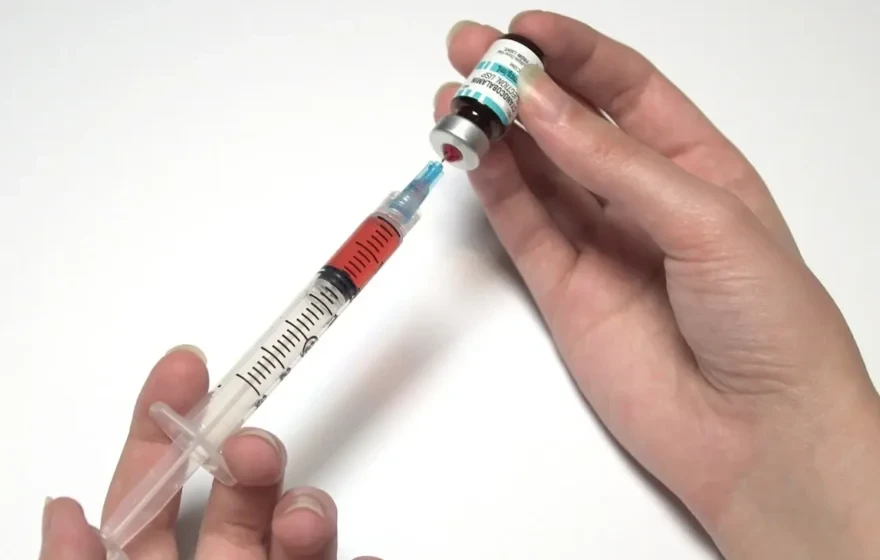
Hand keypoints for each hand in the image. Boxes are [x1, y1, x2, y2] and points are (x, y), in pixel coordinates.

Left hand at [39, 346, 379, 559]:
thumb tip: (62, 510)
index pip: (159, 488)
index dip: (169, 422)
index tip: (186, 363)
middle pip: (240, 498)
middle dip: (251, 457)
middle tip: (253, 445)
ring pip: (300, 533)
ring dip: (311, 511)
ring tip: (305, 519)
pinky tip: (370, 559)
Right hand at [438, 11, 879, 558]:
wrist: (756, 436)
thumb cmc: (770, 323)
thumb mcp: (705, 218)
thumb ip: (614, 163)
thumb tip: (542, 104)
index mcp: (697, 166)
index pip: (626, 89)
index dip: (574, 54)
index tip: (524, 32)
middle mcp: (642, 200)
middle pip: (570, 125)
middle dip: (520, 85)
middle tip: (469, 54)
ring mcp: (599, 244)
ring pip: (535, 172)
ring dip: (494, 132)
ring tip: (454, 99)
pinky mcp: (563, 289)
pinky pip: (521, 225)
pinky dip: (493, 186)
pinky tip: (471, 150)